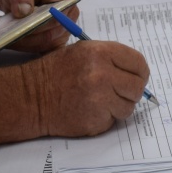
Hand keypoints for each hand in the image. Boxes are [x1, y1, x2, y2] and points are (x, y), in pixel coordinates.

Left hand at [0, 0, 77, 53]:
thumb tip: (24, 10)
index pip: (59, 14)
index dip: (43, 21)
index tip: (24, 24)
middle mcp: (68, 15)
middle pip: (54, 32)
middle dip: (31, 34)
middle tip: (11, 34)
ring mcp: (61, 29)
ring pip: (47, 44)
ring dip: (27, 43)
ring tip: (8, 37)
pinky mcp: (52, 40)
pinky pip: (42, 49)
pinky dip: (26, 47)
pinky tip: (12, 41)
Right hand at [23, 40, 148, 135]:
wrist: (31, 97)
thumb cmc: (56, 72)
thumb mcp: (83, 52)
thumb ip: (111, 58)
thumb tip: (137, 72)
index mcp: (100, 53)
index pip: (138, 63)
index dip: (140, 72)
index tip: (136, 76)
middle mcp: (102, 75)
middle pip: (137, 87)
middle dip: (132, 90)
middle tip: (120, 91)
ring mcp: (100, 100)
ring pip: (128, 106)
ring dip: (118, 105)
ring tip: (100, 100)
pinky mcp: (95, 120)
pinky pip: (113, 120)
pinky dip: (106, 117)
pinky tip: (90, 110)